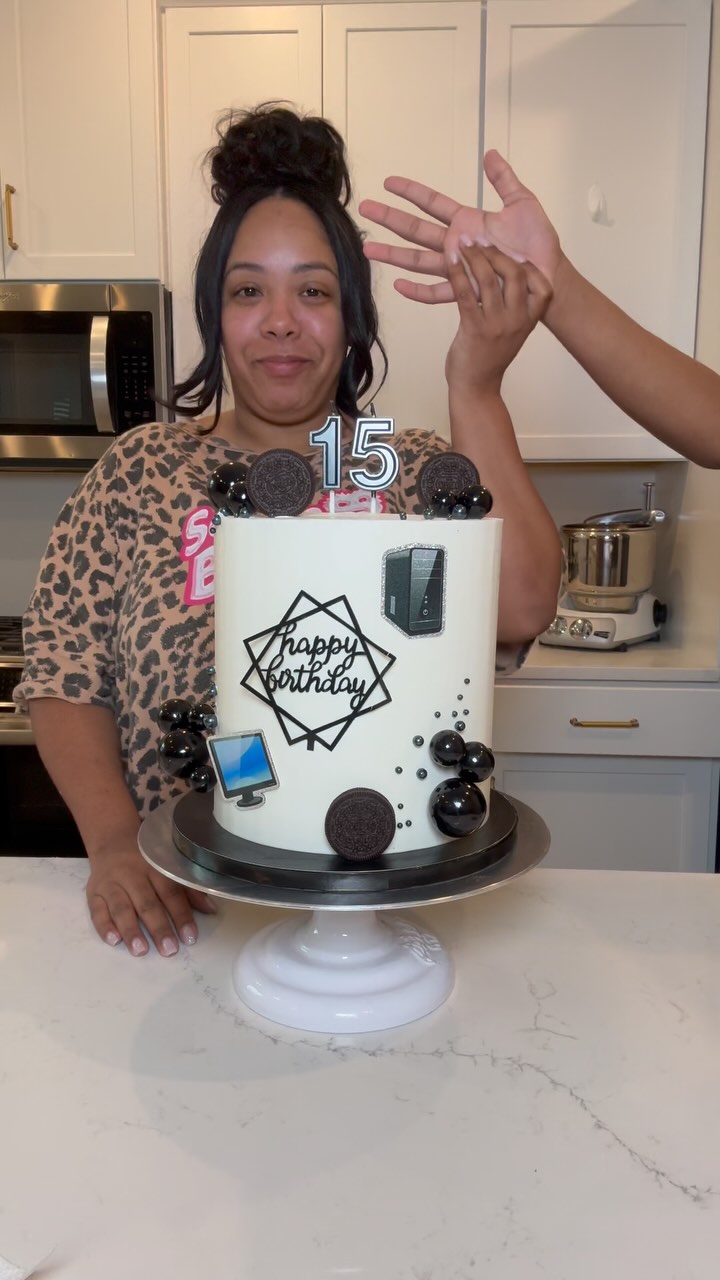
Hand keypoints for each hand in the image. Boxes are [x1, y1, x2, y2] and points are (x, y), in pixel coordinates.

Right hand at [86, 844, 217, 955]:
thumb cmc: (146, 861)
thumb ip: (188, 890)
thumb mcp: (168, 868)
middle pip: (146, 903)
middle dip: (158, 928)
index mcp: (155, 868)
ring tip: (140, 950)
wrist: (112, 842)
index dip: (181, 915)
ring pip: (121, 908)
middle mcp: (132, 875)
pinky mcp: (93, 892)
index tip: (190, 937)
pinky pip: (97, 910)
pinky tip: (113, 940)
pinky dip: (104, 926)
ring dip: (131, 930)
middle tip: (169, 950)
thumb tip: (211, 910)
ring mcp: (111, 884)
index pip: (170, 893)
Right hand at [358, 150, 562, 303]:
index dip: (411, 192)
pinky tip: (399, 287)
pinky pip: (439, 292)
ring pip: (419, 260)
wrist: (548, 274)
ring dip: (394, 255)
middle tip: (365, 209)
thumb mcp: (523, 203)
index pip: (432, 202)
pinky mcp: (467, 290)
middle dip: (390, 219)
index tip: (389, 182)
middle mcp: (457, 244)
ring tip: (368, 249)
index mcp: (467, 221)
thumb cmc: (538, 243)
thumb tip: (489, 153)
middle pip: (416, 229)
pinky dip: (419, 292)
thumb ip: (504, 179)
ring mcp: (459, 267)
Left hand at [445, 243, 552, 395]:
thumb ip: (513, 306)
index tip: (514, 251)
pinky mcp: (474, 329)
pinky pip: (466, 294)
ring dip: (474, 257)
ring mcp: (497, 325)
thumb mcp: (512, 331)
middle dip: (496, 252)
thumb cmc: (491, 356)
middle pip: (515, 274)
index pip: (542, 285)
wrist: (477, 387)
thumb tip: (506, 275)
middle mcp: (517, 321)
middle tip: (479, 240)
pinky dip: (457, 273)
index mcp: (530, 320)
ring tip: (462, 243)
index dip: (529, 264)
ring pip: (489, 280)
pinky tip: (451, 260)